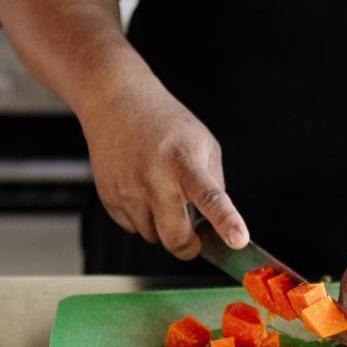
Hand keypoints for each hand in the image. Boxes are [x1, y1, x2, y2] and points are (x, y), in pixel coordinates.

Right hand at [78, 77, 248, 259]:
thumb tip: (215, 225)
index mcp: (185, 163)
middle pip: (175, 239)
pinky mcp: (109, 197)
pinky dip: (140, 217)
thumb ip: (213, 185)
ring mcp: (128, 190)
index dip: (226, 221)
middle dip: (187, 246)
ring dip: (161, 226)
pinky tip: (139, 188)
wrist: (115, 100)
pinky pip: (131, 227)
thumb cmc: (164, 122)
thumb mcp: (203, 144)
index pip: (210, 197)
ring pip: (152, 236)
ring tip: (159, 192)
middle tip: (193, 237)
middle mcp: (155, 179)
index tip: (238, 240)